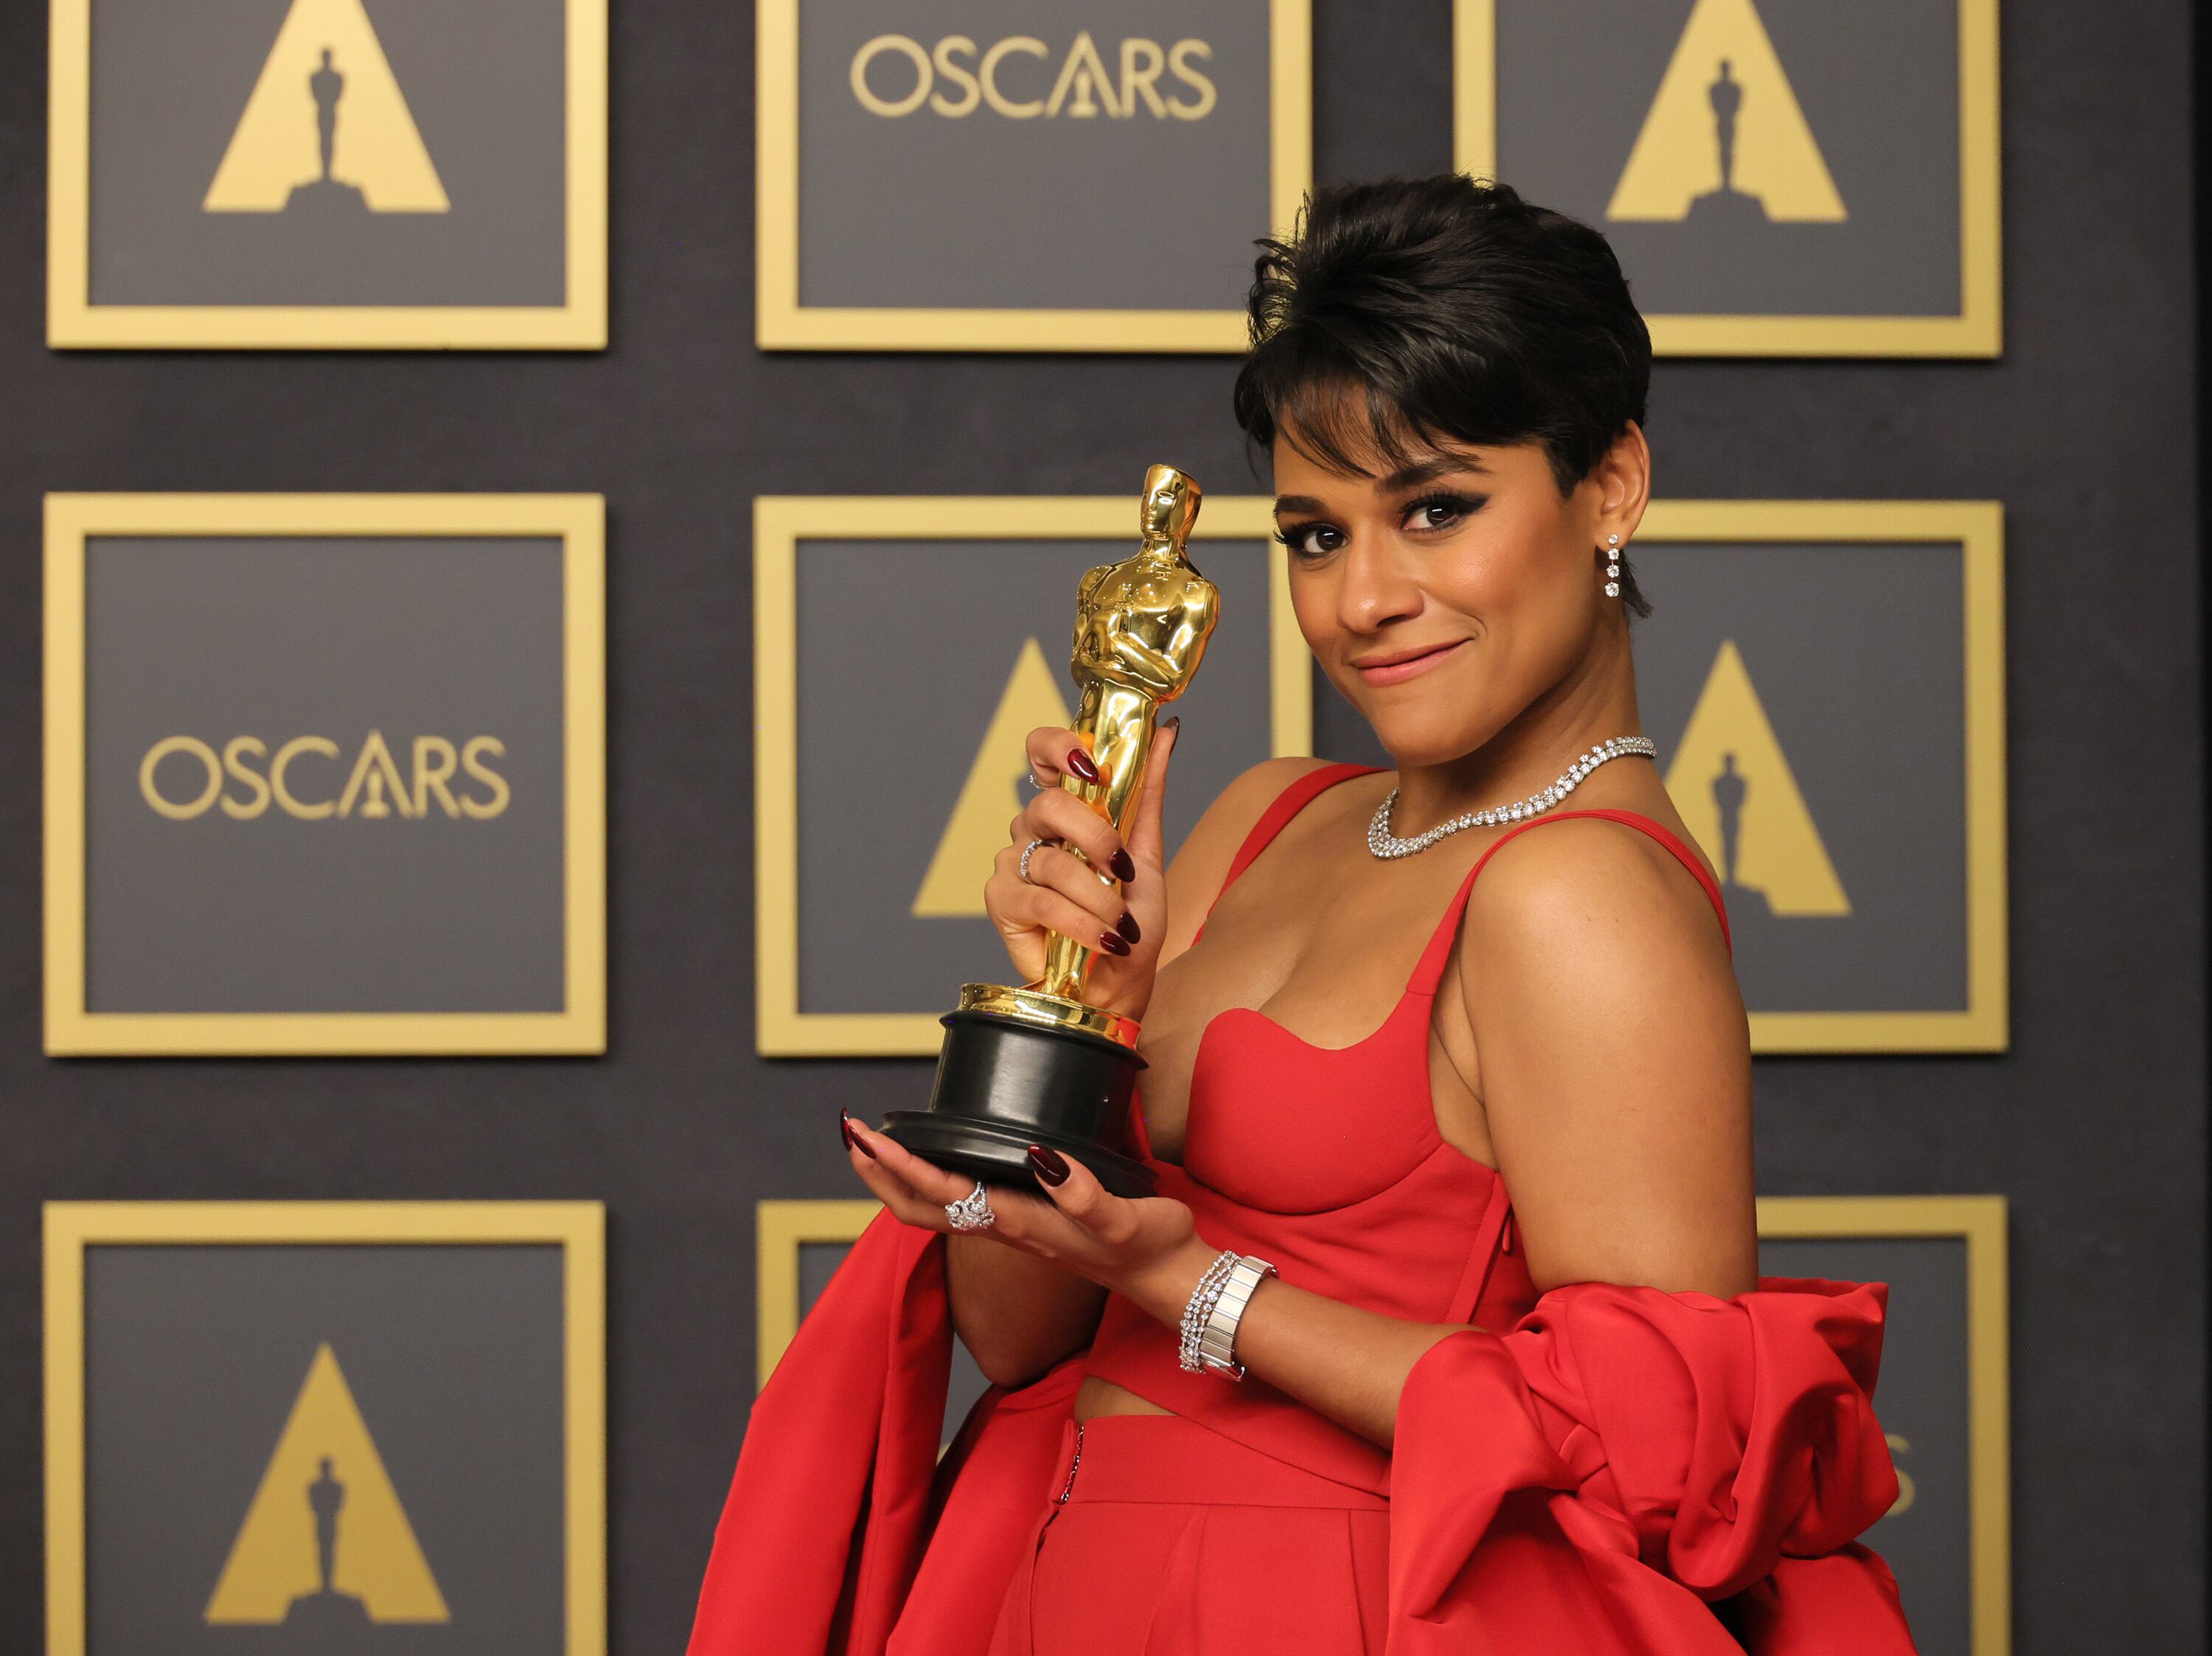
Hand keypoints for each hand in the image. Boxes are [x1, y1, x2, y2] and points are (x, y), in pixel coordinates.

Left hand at [841, 1112, 1203, 1302]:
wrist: (1168, 1281)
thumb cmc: (1149, 1249)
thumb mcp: (1123, 1219)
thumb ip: (1084, 1195)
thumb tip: (1039, 1158)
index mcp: (1019, 1223)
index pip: (942, 1193)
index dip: (901, 1164)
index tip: (870, 1135)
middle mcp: (1006, 1227)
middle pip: (919, 1208)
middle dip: (879, 1173)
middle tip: (850, 1131)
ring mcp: (1012, 1227)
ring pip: (935, 1208)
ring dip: (897, 1177)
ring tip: (874, 1143)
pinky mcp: (1027, 1221)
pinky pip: (961, 1202)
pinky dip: (931, 1178)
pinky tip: (935, 1157)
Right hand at [987, 719, 1179, 1020]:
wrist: (1119, 979)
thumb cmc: (1130, 919)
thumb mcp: (1147, 852)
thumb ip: (1148, 791)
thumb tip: (1167, 731)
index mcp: (1066, 808)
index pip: (1043, 750)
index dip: (1060, 746)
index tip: (1095, 768)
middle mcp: (1034, 828)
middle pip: (1051, 804)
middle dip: (1098, 838)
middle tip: (1123, 870)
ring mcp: (1014, 861)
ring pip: (1054, 861)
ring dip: (1099, 898)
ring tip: (1120, 924)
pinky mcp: (1002, 900)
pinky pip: (1043, 901)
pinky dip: (1081, 922)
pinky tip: (1104, 939)